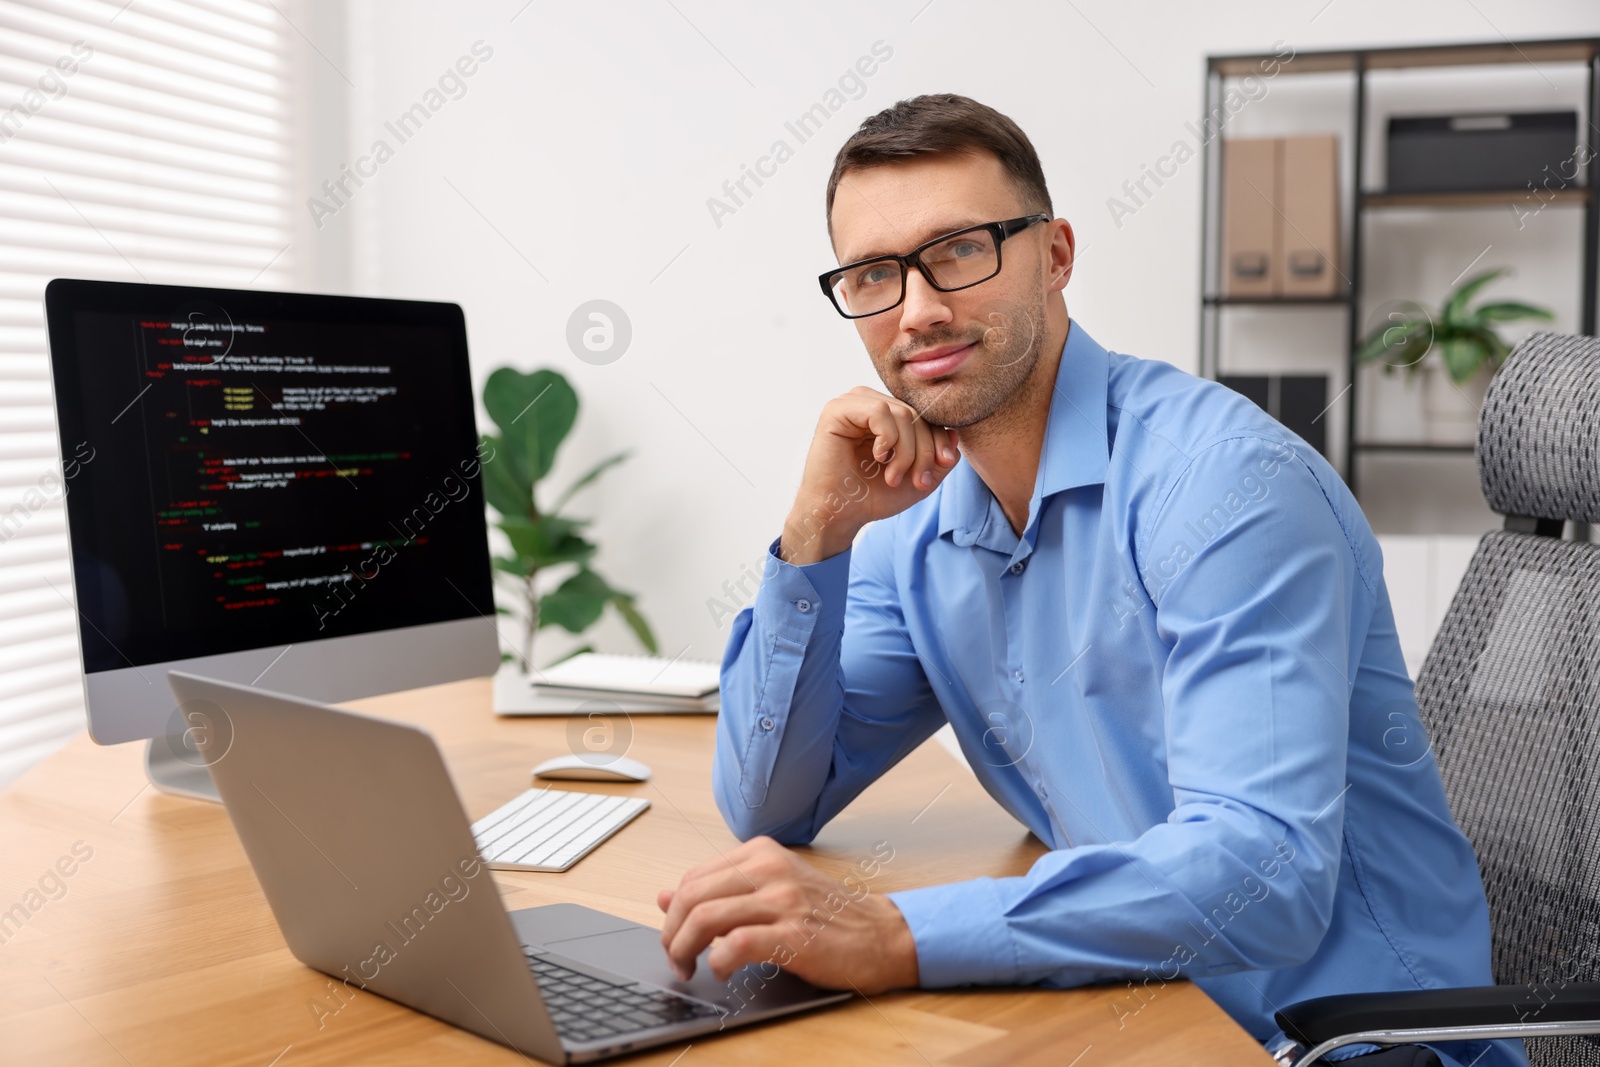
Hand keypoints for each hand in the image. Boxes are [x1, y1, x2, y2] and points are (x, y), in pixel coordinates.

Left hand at [656, 836, 918, 993]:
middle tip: (676, 959)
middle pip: (692, 895)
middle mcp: (770, 869)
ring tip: (689, 969)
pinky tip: (723, 971)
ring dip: (685, 950)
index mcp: (762, 853)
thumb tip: (664, 897)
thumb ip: (721, 891)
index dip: (673, 912)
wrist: (882, 934)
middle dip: (672, 933)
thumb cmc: (828, 916)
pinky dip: (718, 961)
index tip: (674, 936)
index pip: (694, 877)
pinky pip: (735, 943)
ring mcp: (783, 899)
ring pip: (706, 917)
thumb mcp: (772, 890)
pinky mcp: (794, 933)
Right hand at [780, 387, 959, 564]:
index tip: (943, 464)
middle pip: (915, 413)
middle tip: (918, 480)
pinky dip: (887, 439)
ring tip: (893, 477)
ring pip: (901, 412)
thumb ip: (940, 456)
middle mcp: (869, 403)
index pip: (924, 414)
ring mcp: (852, 403)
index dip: (940, 438)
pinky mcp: (837, 410)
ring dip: (906, 451)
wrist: (840, 515)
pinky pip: (879, 412)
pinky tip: (878, 458)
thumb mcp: (919, 477)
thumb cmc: (873, 496)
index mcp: (887, 414)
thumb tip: (956, 434)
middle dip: (923, 450)